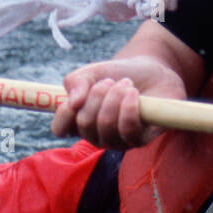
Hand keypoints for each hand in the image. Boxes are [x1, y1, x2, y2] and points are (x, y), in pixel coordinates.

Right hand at [51, 55, 186, 149]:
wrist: (152, 72)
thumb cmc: (118, 74)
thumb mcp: (92, 72)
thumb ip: (76, 82)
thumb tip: (74, 102)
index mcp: (79, 120)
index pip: (60, 129)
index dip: (64, 113)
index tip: (76, 95)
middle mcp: (96, 135)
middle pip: (84, 123)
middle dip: (97, 95)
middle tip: (110, 81)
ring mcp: (116, 141)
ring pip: (106, 125)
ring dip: (115, 97)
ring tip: (125, 84)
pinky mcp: (138, 141)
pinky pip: (127, 129)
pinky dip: (129, 106)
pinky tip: (133, 93)